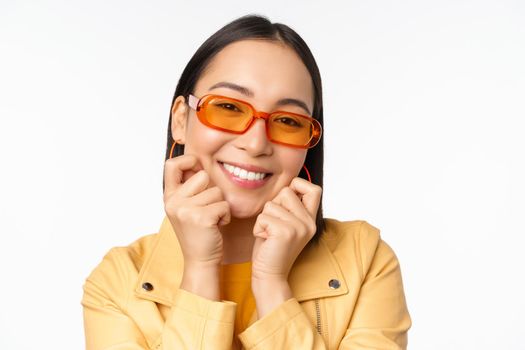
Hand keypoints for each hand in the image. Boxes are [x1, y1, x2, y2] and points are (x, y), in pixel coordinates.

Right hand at [163, 154, 230, 298]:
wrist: (200, 260)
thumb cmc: (199, 232)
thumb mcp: (187, 207)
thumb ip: (189, 187)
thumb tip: (198, 162)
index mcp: (169, 196)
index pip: (171, 164)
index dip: (187, 161)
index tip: (198, 170)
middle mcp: (173, 201)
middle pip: (203, 176)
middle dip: (212, 191)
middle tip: (208, 208)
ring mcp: (185, 210)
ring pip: (217, 192)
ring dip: (220, 205)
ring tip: (212, 219)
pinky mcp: (201, 218)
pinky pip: (224, 205)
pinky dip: (225, 215)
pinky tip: (217, 226)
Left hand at [251, 177, 321, 315]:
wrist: (269, 276)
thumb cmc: (272, 248)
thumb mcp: (285, 223)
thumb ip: (289, 206)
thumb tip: (287, 185)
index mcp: (311, 219)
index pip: (314, 189)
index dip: (298, 185)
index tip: (286, 200)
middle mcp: (309, 222)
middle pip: (286, 191)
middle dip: (273, 206)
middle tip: (273, 227)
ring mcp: (299, 227)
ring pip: (271, 204)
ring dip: (263, 218)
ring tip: (269, 235)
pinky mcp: (285, 232)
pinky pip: (263, 217)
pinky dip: (258, 228)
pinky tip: (265, 240)